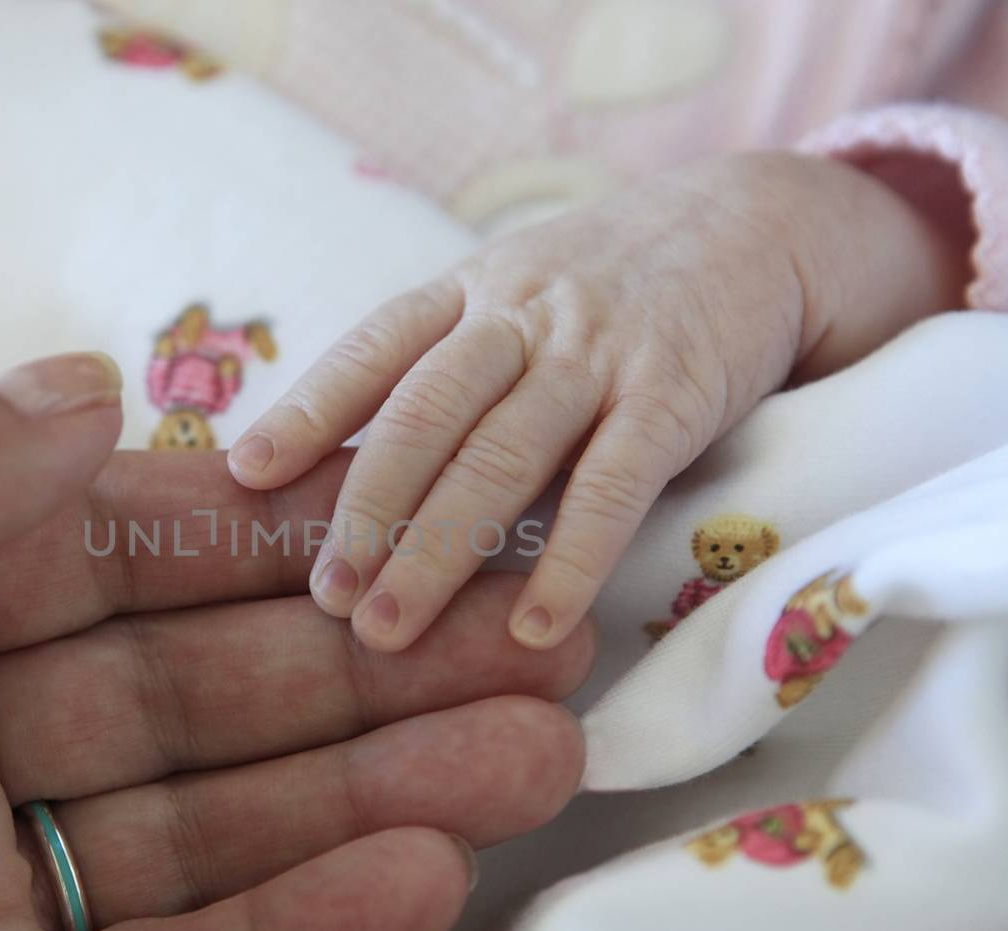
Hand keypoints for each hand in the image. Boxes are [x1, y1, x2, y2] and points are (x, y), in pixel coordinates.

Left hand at [227, 153, 969, 651]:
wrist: (761, 223)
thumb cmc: (613, 286)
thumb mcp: (517, 297)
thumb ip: (448, 365)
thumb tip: (344, 464)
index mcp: (470, 291)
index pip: (372, 349)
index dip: (306, 411)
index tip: (245, 476)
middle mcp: (521, 314)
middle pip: (425, 414)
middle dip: (364, 509)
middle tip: (322, 595)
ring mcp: (598, 351)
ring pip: (502, 454)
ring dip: (438, 548)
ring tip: (386, 630)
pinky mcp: (675, 393)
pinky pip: (613, 485)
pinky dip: (571, 560)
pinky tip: (532, 628)